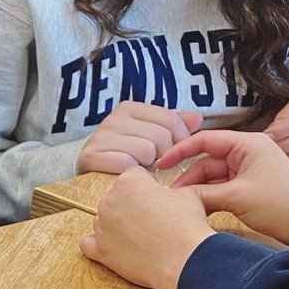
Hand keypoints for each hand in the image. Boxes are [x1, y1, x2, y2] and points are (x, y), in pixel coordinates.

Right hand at [76, 101, 202, 173]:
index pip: (172, 121)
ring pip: (146, 151)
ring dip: (147, 168)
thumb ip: (174, 127)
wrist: (91, 178)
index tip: (172, 155)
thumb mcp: (151, 138)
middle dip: (163, 157)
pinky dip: (132, 175)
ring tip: (140, 171)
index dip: (180, 141)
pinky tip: (128, 177)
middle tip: (154, 167)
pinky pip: (127, 164)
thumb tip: (197, 119)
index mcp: (129, 109)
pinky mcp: (91, 156)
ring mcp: (99, 137)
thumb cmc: (126, 158)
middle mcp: (112, 119)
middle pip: (161, 137)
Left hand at [79, 167, 214, 288]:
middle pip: (117, 198)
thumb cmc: (188, 226)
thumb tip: (168, 193)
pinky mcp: (99, 249)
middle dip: (132, 206)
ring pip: (104, 220)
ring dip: (117, 226)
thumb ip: (172, 187)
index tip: (158, 199)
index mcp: (128, 181)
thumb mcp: (188, 194)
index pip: (134, 176)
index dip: (149, 186)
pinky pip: (88, 243)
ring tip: (141, 238)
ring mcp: (101, 225)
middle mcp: (109, 200)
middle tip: (152, 221)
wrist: (186, 260)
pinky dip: (99, 244)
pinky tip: (115, 248)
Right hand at [160, 130, 288, 244]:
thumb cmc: (278, 205)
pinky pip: (220, 187)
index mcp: (247, 144)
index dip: (180, 151)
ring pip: (211, 177)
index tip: (161, 164)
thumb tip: (176, 196)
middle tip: (170, 196)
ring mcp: (247, 169)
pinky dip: (209, 197)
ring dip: (197, 190)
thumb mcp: (236, 197)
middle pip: (206, 161)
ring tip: (181, 205)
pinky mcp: (247, 185)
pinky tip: (196, 208)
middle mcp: (246, 152)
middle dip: (189, 179)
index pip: (205, 140)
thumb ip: (202, 193)